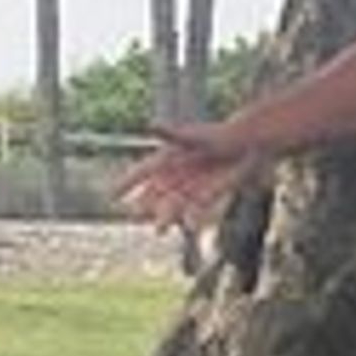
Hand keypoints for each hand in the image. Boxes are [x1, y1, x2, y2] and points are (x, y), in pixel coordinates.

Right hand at [118, 121, 254, 227]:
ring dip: (166, 217)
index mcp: (166, 159)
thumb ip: (172, 134)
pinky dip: (194, 218)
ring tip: (158, 231)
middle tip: (136, 215)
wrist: (245, 146)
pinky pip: (197, 210)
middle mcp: (174, 176)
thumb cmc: (217, 136)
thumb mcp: (194, 136)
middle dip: (145, 205)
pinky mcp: (207, 196)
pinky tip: (191, 227)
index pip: (141, 172)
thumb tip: (151, 125)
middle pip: (155, 194)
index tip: (111, 196)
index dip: (126, 183)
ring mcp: (189, 187)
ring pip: (173, 205)